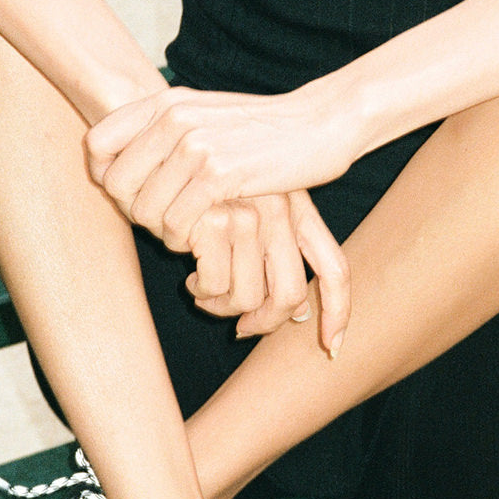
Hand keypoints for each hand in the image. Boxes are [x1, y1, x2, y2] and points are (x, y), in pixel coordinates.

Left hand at [85, 84, 356, 248]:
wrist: (321, 123)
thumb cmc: (264, 129)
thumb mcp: (206, 114)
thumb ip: (164, 130)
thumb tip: (115, 163)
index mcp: (165, 102)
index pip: (96, 146)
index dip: (104, 178)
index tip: (129, 196)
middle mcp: (173, 119)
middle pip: (116, 186)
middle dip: (136, 214)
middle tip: (164, 222)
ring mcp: (195, 146)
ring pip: (145, 211)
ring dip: (164, 232)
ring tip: (189, 232)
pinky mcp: (220, 176)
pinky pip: (178, 224)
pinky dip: (188, 240)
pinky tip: (206, 237)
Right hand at [184, 191, 350, 353]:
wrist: (160, 151)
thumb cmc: (202, 192)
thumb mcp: (248, 218)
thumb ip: (276, 261)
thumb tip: (300, 315)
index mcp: (297, 210)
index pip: (334, 269)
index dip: (337, 313)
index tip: (332, 347)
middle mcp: (281, 210)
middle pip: (289, 296)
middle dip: (263, 324)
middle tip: (240, 327)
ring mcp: (251, 215)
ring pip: (248, 297)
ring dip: (220, 306)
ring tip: (203, 291)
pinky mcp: (217, 221)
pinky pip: (214, 285)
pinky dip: (200, 290)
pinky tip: (189, 275)